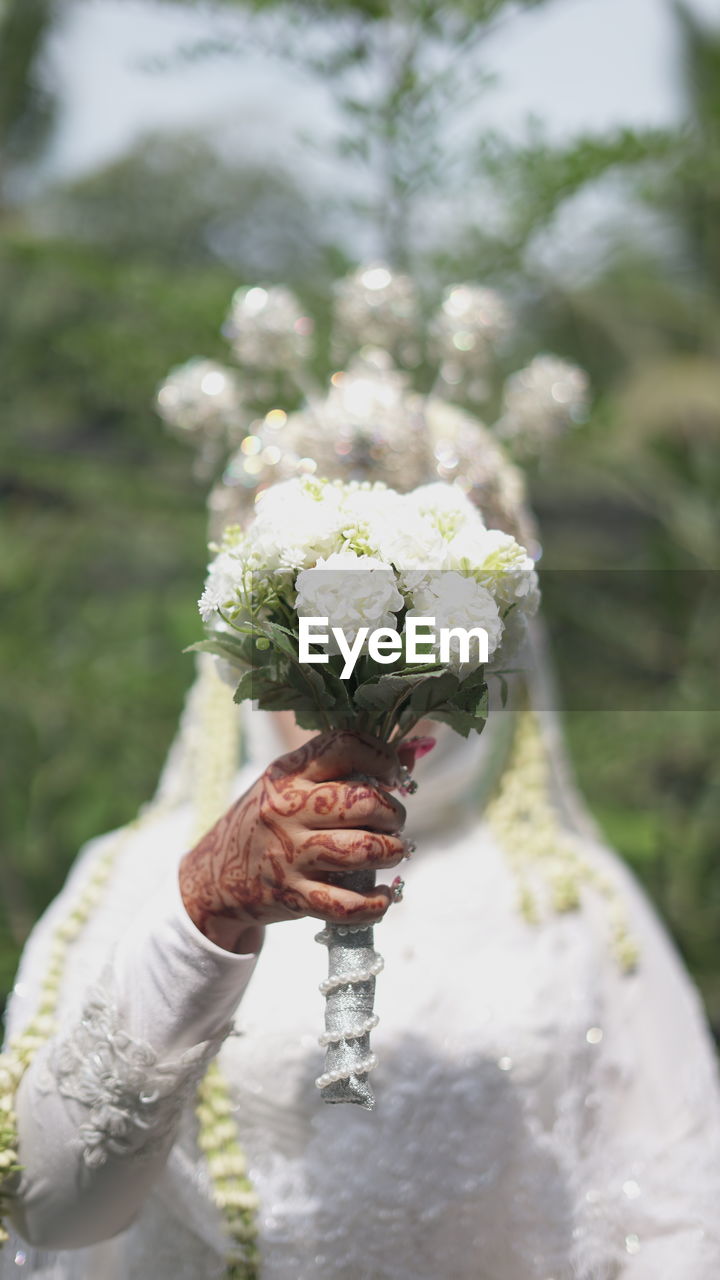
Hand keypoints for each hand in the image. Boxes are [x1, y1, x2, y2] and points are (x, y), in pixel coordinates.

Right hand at [179, 730, 408, 951]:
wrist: (214, 876)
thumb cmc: (266, 821)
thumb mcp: (290, 783)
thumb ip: (343, 768)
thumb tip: (412, 754)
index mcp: (288, 773)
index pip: (346, 745)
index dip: (383, 756)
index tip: (394, 774)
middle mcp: (286, 809)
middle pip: (363, 801)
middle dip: (393, 811)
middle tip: (395, 820)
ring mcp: (289, 854)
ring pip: (363, 850)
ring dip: (393, 852)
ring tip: (395, 851)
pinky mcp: (293, 896)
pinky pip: (347, 903)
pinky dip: (377, 904)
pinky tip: (384, 896)